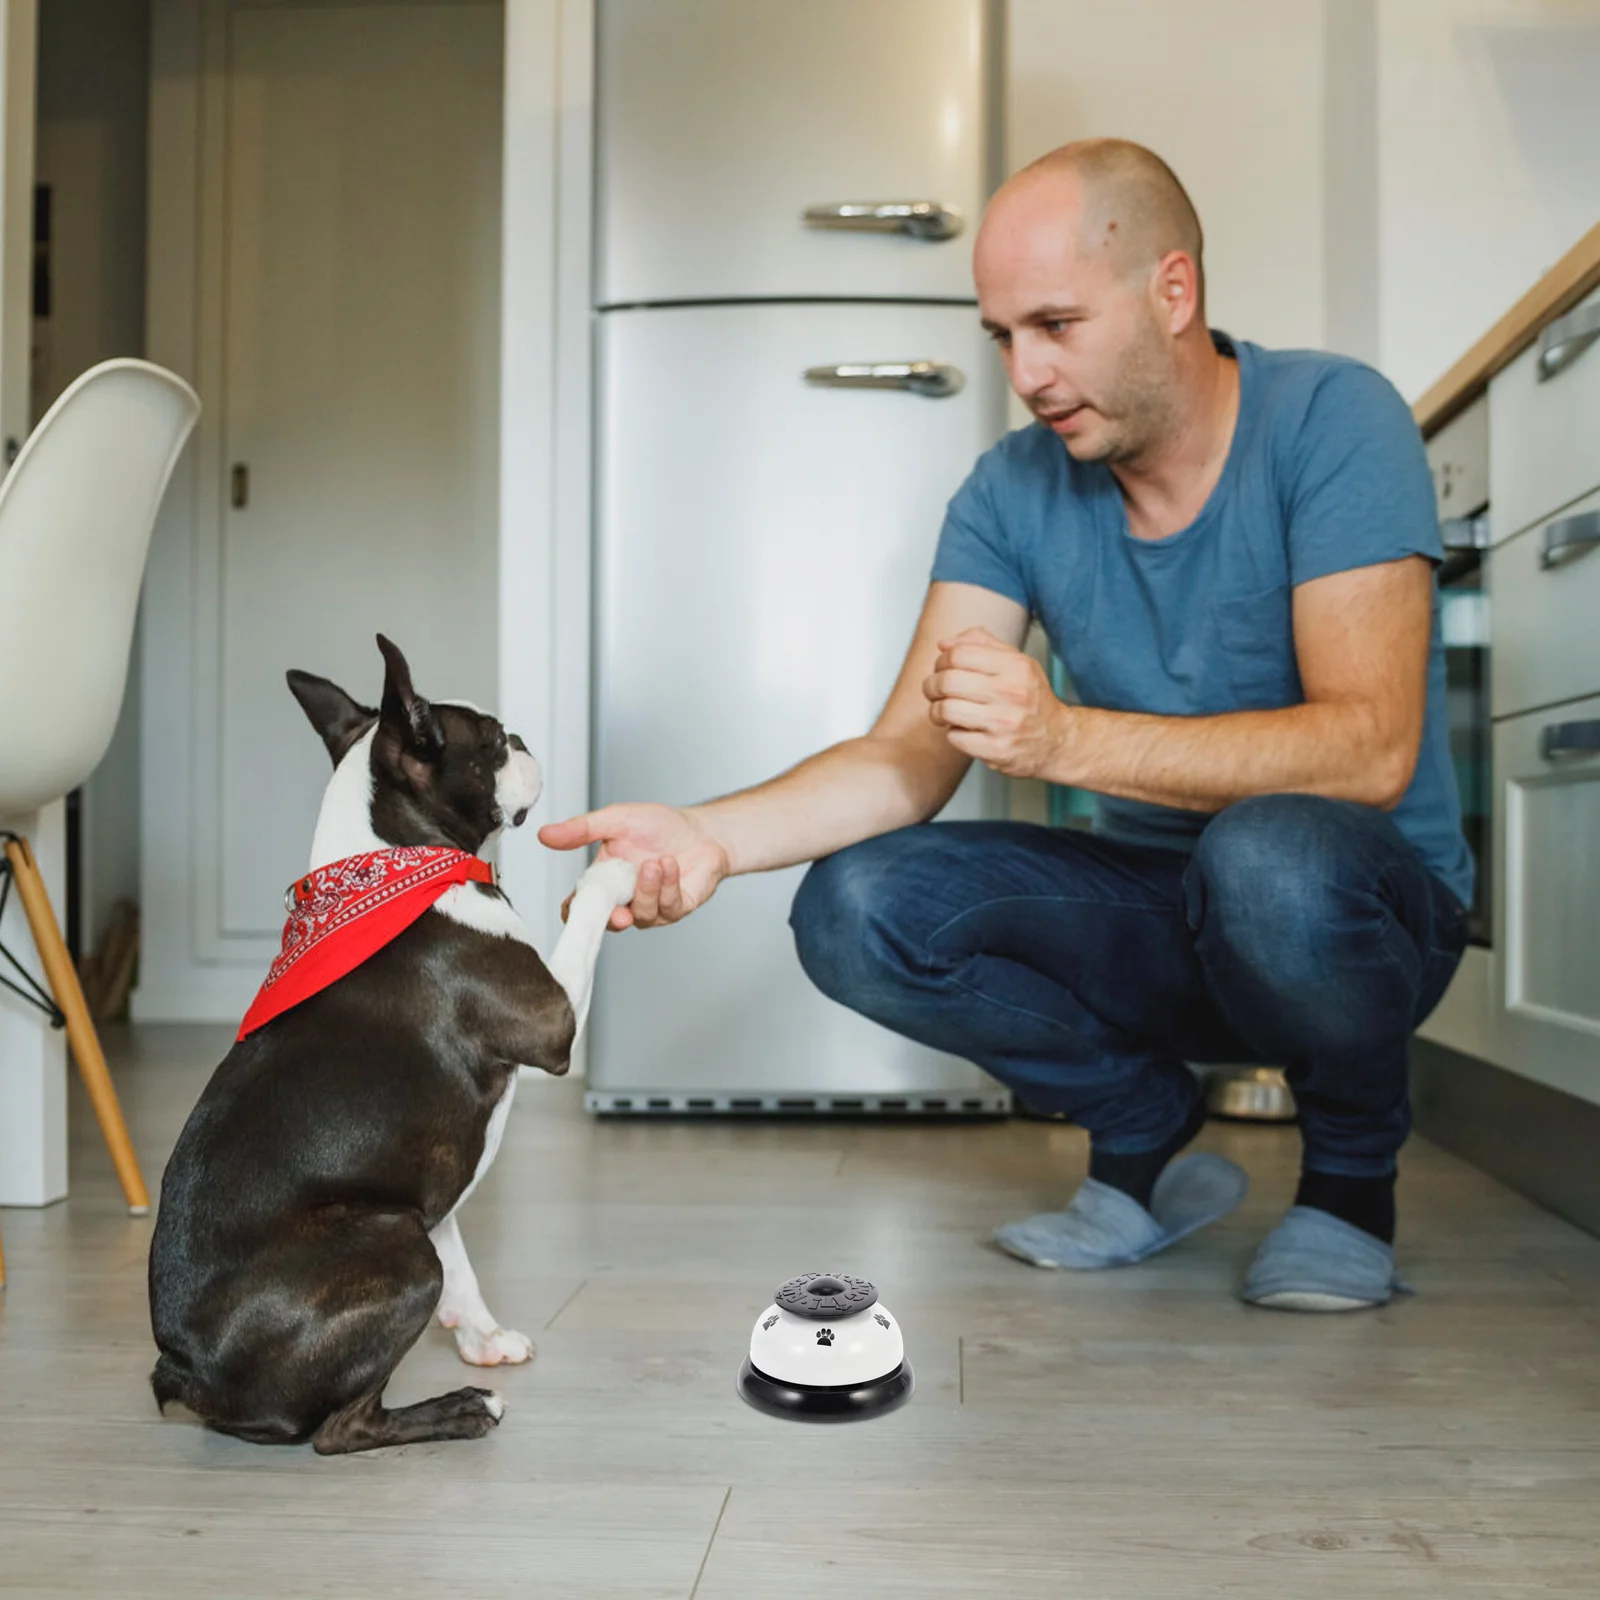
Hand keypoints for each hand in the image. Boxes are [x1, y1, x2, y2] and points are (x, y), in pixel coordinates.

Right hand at [538, 803, 729, 929]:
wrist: (700, 829)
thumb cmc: (659, 826)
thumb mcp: (616, 820)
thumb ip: (581, 829)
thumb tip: (545, 835)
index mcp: (604, 879)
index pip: (581, 905)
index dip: (575, 913)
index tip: (576, 909)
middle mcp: (625, 898)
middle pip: (609, 922)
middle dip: (613, 919)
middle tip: (619, 911)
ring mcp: (651, 906)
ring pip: (641, 915)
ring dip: (647, 890)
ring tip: (654, 864)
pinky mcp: (676, 908)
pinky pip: (668, 906)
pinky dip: (668, 884)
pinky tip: (670, 864)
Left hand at [923, 626, 1069, 779]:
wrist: (1056, 740)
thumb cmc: (1029, 698)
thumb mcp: (1015, 662)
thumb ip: (981, 645)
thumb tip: (943, 644)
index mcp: (1016, 667)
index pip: (959, 654)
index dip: (942, 660)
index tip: (942, 668)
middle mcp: (1011, 693)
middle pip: (947, 681)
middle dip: (931, 686)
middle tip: (933, 691)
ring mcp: (1004, 724)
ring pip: (945, 710)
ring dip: (936, 711)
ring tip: (942, 711)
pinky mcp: (996, 750)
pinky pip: (954, 737)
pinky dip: (953, 733)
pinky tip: (964, 730)